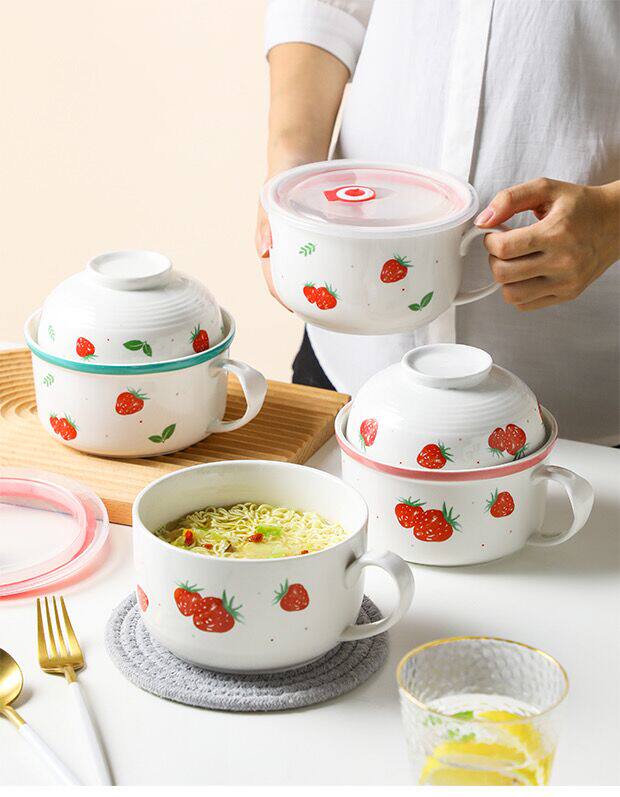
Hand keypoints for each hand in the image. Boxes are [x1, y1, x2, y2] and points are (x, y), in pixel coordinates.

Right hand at [255, 150, 325, 310]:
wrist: (297, 154)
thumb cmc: (281, 175)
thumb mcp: (271, 195)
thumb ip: (266, 222)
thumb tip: (264, 251)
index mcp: (272, 243)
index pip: (274, 280)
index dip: (284, 298)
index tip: (298, 310)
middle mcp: (287, 247)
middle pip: (294, 281)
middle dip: (307, 298)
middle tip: (325, 312)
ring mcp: (302, 242)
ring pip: (310, 270)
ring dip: (321, 285)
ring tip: (339, 300)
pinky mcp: (318, 235)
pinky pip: (326, 255)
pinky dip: (335, 265)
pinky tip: (349, 272)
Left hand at [475, 178, 619, 310]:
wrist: (617, 223)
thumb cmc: (581, 205)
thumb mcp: (546, 189)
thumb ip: (510, 199)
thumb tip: (482, 221)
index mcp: (556, 233)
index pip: (504, 248)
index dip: (490, 241)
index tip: (494, 235)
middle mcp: (563, 262)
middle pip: (503, 274)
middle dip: (494, 259)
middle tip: (503, 248)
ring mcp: (566, 282)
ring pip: (511, 295)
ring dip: (504, 278)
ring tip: (514, 262)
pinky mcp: (568, 294)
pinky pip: (525, 305)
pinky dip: (517, 291)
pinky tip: (526, 274)